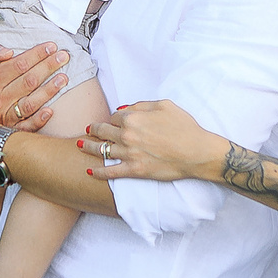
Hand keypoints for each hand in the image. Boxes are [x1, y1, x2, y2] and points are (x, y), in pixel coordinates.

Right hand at [0, 38, 70, 134]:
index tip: (51, 46)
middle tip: (64, 57)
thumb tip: (7, 51)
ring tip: (64, 78)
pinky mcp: (8, 129)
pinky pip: (25, 127)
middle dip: (48, 67)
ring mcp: (4, 115)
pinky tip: (50, 111)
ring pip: (30, 103)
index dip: (36, 54)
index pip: (18, 65)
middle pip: (28, 81)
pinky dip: (38, 120)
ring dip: (49, 90)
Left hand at [81, 99, 224, 182]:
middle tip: (88, 130)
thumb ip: (141, 105)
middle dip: (94, 129)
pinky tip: (90, 171)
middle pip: (103, 131)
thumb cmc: (184, 127)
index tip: (113, 121)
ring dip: (88, 147)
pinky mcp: (134, 171)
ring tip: (80, 145)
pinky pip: (110, 172)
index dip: (113, 118)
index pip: (114, 116)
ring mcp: (129, 154)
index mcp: (133, 118)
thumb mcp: (165, 105)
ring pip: (101, 150)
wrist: (196, 152)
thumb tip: (124, 108)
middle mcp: (127, 135)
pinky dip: (98, 172)